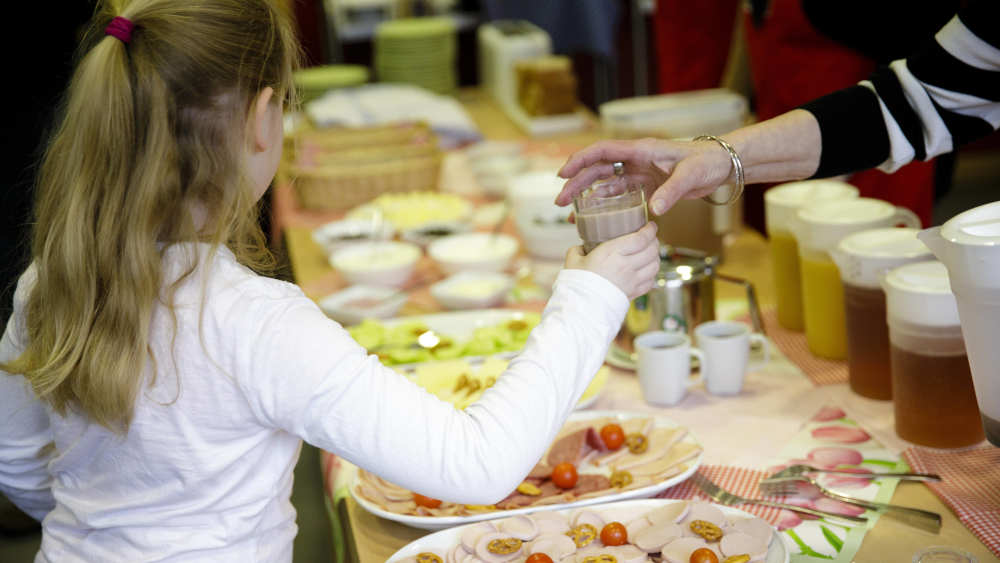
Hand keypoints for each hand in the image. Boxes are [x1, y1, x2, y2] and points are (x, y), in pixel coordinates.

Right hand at [556, 138, 734, 215]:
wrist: (721, 165)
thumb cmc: (706, 162)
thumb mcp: (690, 176)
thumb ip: (671, 193)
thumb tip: (653, 211)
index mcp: (641, 150)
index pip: (602, 151)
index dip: (580, 161)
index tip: (564, 174)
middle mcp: (635, 159)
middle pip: (597, 169)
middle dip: (576, 184)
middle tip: (559, 202)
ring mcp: (639, 171)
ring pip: (604, 182)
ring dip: (586, 196)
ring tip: (569, 213)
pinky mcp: (646, 184)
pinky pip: (619, 194)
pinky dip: (605, 204)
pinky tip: (593, 217)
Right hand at [564, 222, 659, 299]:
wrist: (581, 308)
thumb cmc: (576, 284)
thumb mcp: (573, 260)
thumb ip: (578, 250)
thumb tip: (581, 248)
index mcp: (612, 253)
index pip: (640, 238)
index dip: (649, 230)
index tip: (650, 225)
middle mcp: (626, 266)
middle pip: (651, 250)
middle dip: (654, 241)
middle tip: (650, 237)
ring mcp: (632, 281)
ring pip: (654, 265)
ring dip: (655, 256)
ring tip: (650, 252)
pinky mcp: (633, 293)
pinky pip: (651, 281)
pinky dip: (652, 274)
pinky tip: (646, 271)